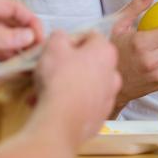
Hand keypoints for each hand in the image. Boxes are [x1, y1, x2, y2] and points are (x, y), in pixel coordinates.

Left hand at [0, 0, 42, 85]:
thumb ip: (1, 37)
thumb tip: (30, 36)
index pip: (13, 8)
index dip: (30, 21)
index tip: (42, 37)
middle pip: (8, 30)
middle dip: (24, 41)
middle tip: (39, 56)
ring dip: (11, 59)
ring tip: (27, 70)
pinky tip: (4, 81)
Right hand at [33, 30, 120, 144]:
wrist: (62, 120)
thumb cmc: (61, 80)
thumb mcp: (53, 47)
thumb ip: (58, 37)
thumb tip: (61, 37)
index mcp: (106, 52)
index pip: (91, 36)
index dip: (72, 40)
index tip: (59, 47)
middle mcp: (113, 74)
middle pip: (89, 63)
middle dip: (68, 65)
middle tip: (51, 70)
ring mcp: (109, 97)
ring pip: (85, 85)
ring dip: (67, 86)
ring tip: (45, 91)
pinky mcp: (100, 116)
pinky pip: (84, 104)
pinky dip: (71, 103)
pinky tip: (53, 105)